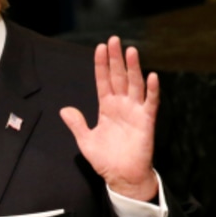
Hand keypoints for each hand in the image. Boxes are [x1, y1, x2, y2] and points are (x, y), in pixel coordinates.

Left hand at [60, 36, 159, 201]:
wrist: (122, 176)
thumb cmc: (106, 159)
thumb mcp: (85, 140)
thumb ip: (76, 124)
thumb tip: (64, 109)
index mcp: (106, 107)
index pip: (103, 81)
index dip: (101, 65)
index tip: (100, 47)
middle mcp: (121, 105)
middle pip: (118, 77)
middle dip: (116, 59)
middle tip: (114, 40)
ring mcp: (135, 112)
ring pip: (134, 85)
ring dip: (133, 68)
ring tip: (131, 51)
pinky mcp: (146, 122)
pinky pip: (150, 103)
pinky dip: (151, 90)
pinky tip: (151, 77)